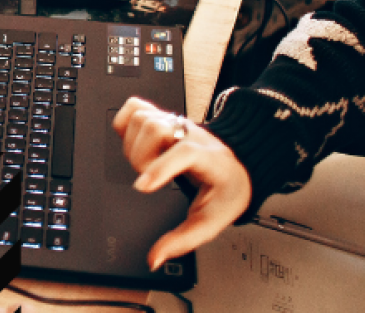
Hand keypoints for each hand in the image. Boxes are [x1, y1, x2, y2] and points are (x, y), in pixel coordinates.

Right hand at [112, 97, 250, 269]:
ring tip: (141, 162)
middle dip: (141, 156)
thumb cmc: (226, 189)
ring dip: (133, 141)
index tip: (143, 186)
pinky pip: (136, 106)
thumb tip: (155, 258)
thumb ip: (183, 240)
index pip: (184, 152)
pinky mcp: (162, 118)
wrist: (238, 165)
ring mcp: (175, 124)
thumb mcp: (211, 221)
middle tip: (146, 177)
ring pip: (145, 116)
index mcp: (208, 158)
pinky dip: (125, 120)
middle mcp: (190, 136)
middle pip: (157, 128)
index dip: (160, 167)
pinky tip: (130, 139)